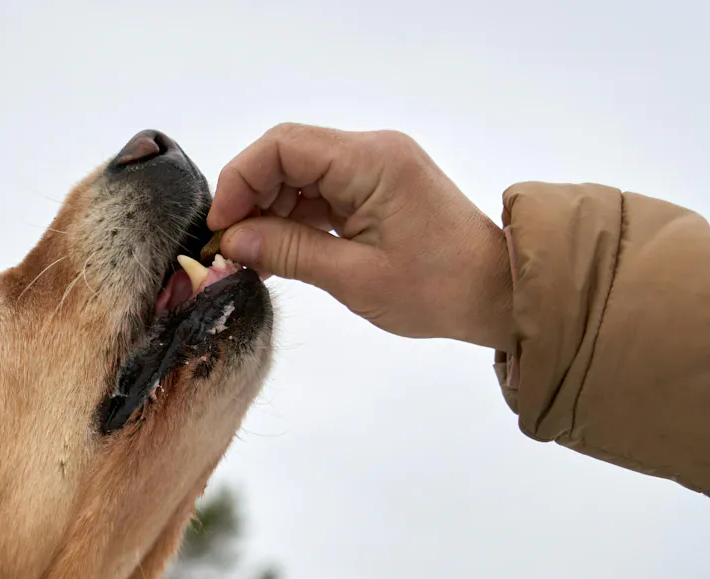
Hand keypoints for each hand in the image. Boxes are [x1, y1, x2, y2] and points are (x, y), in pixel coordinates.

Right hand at [207, 124, 514, 350]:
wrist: (498, 293)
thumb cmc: (437, 288)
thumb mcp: (354, 277)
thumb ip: (289, 251)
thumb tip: (233, 240)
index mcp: (370, 161)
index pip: (283, 145)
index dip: (241, 180)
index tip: (221, 226)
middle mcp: (372, 152)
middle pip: (287, 155)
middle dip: (251, 197)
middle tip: (231, 247)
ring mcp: (375, 169)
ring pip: (299, 175)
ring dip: (270, 211)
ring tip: (254, 257)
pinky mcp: (376, 189)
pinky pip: (320, 192)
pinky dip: (294, 218)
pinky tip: (279, 251)